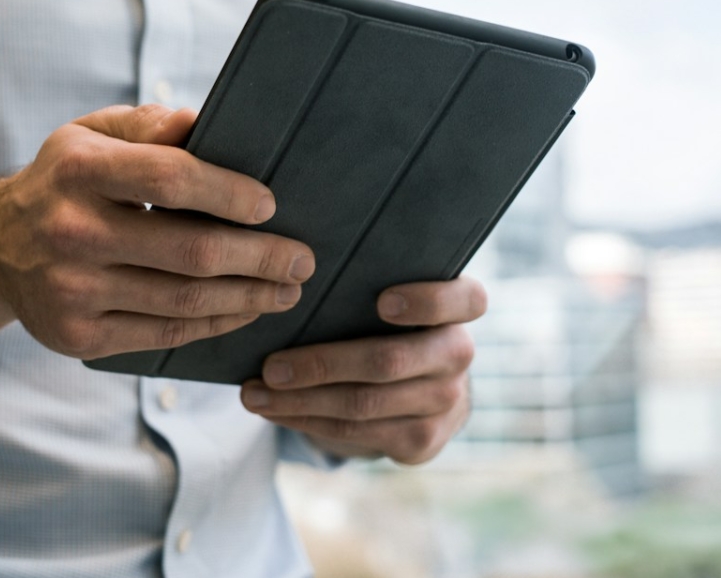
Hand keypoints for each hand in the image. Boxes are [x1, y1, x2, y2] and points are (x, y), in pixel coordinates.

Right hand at [0, 104, 315, 358]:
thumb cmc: (64, 182)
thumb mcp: (90, 134)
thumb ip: (148, 126)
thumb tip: (206, 125)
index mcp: (78, 170)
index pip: (170, 178)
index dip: (228, 193)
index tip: (271, 206)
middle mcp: (71, 232)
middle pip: (189, 251)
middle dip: (260, 257)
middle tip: (302, 260)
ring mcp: (72, 291)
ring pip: (184, 300)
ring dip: (249, 296)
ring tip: (286, 289)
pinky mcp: (77, 338)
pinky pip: (164, 334)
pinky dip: (214, 324)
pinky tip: (245, 311)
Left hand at [239, 276, 486, 464]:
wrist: (419, 387)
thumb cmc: (388, 325)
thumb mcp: (390, 298)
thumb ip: (365, 284)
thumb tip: (290, 279)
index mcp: (459, 308)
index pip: (466, 300)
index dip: (427, 302)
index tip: (382, 302)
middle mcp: (459, 355)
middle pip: (389, 361)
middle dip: (322, 365)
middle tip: (271, 366)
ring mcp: (444, 403)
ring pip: (363, 404)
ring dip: (300, 401)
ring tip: (254, 394)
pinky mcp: (421, 441)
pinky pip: (355, 432)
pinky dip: (306, 420)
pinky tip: (274, 411)